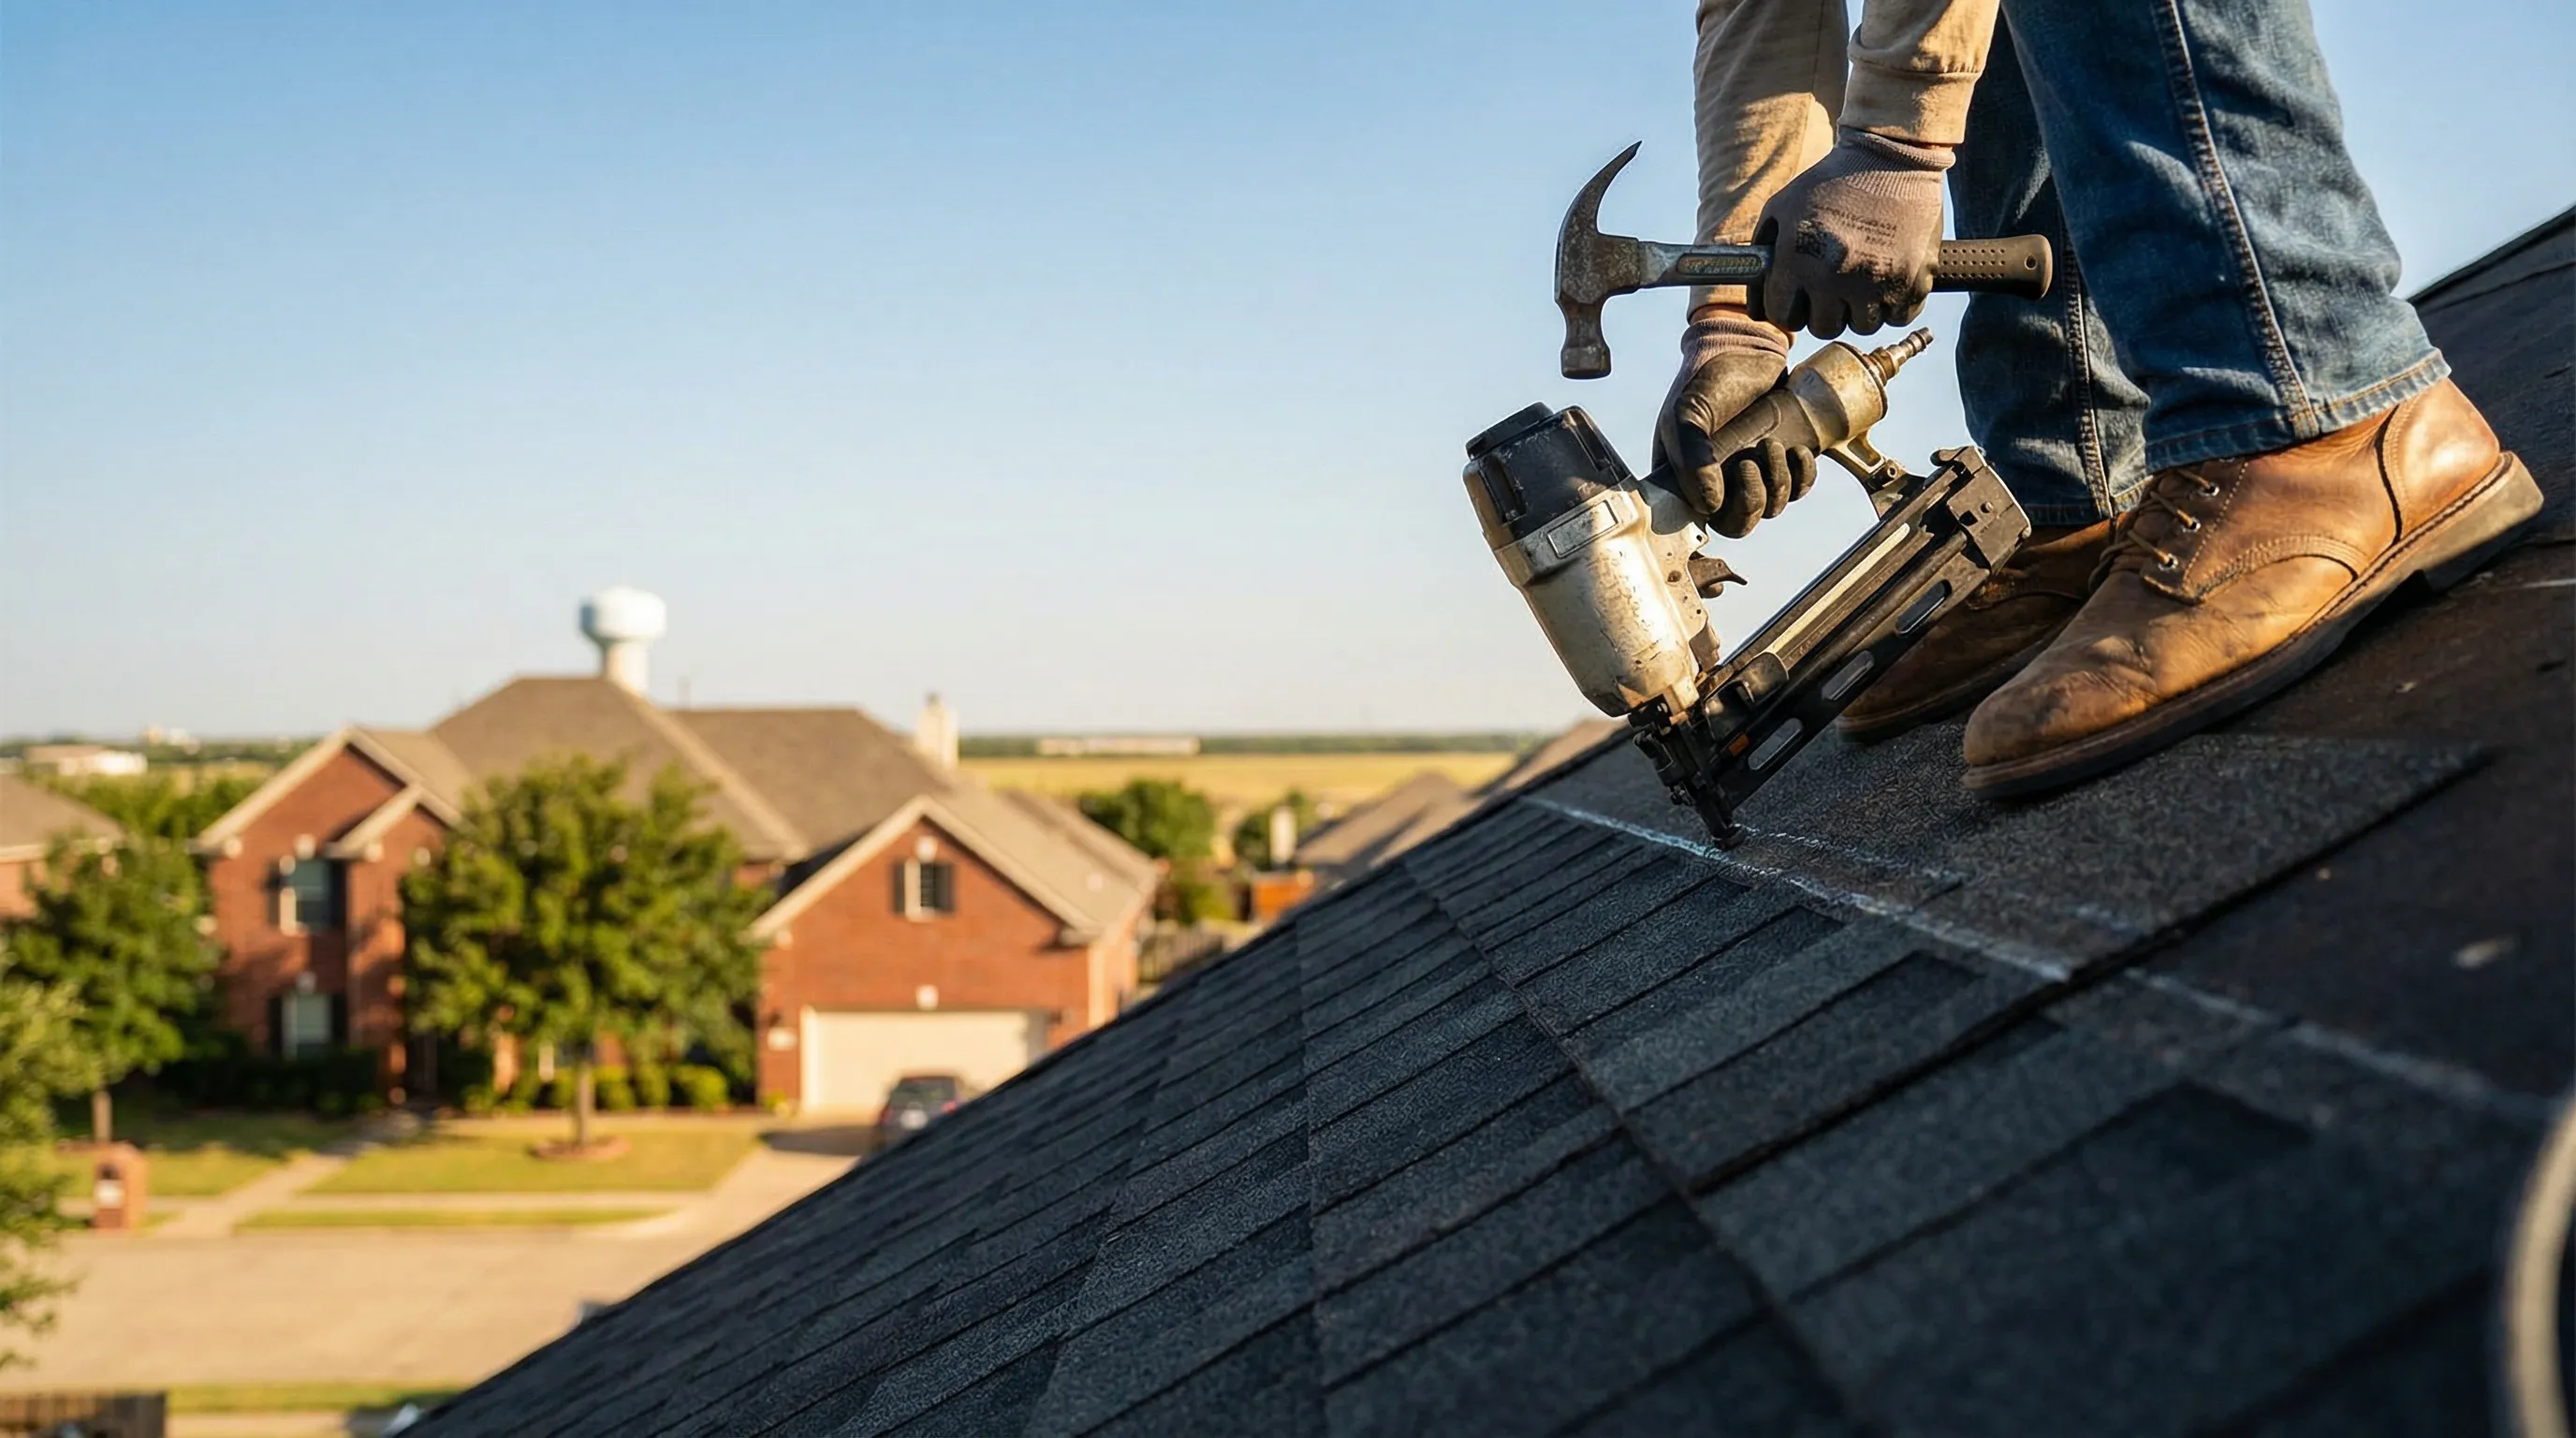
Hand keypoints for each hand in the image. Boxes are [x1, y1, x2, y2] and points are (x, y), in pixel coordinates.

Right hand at [1654, 306, 1816, 537]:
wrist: (1744, 347)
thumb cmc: (1706, 378)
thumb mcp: (1687, 413)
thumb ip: (1690, 457)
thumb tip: (1709, 506)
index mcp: (1685, 477)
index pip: (1694, 521)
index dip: (1710, 517)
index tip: (1717, 495)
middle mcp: (1718, 482)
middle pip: (1736, 525)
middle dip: (1750, 503)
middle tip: (1750, 466)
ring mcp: (1752, 474)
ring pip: (1769, 509)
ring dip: (1777, 481)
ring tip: (1773, 444)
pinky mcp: (1783, 463)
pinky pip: (1799, 490)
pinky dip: (1802, 475)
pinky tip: (1796, 449)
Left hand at [1751, 128, 1949, 339]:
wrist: (1891, 156)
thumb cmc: (1831, 181)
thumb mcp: (1782, 207)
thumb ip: (1762, 256)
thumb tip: (1756, 307)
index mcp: (1798, 259)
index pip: (1783, 317)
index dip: (1790, 307)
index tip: (1800, 297)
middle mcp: (1835, 275)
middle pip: (1824, 327)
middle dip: (1825, 310)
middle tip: (1834, 286)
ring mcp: (1877, 280)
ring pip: (1863, 326)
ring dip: (1861, 309)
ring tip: (1863, 278)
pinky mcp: (1913, 279)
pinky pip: (1899, 317)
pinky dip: (1895, 305)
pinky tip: (1888, 279)